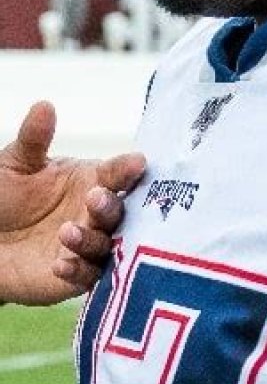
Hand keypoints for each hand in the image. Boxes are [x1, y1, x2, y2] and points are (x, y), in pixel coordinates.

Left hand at [0, 101, 145, 304]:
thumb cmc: (4, 197)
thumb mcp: (14, 164)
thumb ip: (32, 139)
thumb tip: (45, 106)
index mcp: (91, 182)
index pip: (115, 174)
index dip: (126, 169)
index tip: (136, 163)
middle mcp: (95, 215)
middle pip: (117, 211)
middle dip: (111, 205)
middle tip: (95, 197)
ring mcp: (90, 246)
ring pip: (107, 246)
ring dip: (92, 239)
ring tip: (67, 231)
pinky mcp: (77, 276)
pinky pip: (88, 277)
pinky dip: (78, 270)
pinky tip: (60, 262)